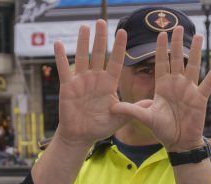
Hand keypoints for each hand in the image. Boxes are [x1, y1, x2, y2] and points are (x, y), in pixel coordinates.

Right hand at [54, 20, 127, 146]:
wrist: (82, 135)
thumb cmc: (100, 127)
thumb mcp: (120, 118)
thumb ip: (133, 109)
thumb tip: (152, 102)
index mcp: (108, 84)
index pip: (115, 62)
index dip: (118, 48)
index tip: (123, 32)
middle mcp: (95, 79)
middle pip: (99, 55)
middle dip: (101, 39)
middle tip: (102, 21)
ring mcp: (81, 82)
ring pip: (82, 58)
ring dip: (83, 42)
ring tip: (84, 27)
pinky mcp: (67, 87)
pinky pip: (63, 70)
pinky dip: (60, 58)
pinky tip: (58, 44)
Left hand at [111, 26, 210, 151]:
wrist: (177, 141)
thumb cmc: (162, 129)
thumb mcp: (145, 117)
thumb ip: (131, 110)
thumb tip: (112, 107)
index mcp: (162, 86)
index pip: (161, 63)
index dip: (160, 49)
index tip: (160, 34)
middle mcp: (176, 85)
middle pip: (177, 60)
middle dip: (177, 44)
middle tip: (178, 26)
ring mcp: (189, 90)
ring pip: (193, 66)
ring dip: (196, 51)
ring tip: (199, 36)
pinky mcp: (200, 98)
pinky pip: (209, 82)